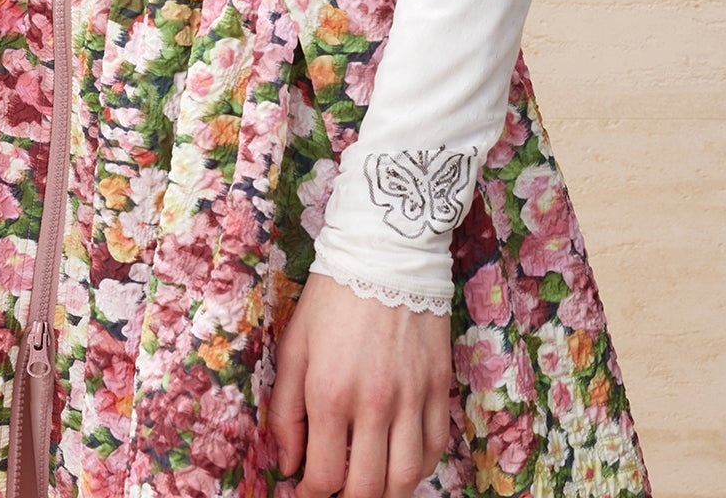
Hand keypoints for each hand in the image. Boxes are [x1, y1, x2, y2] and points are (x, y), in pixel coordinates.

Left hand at [268, 269, 452, 497]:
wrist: (386, 251)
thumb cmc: (332, 298)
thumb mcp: (294, 347)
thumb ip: (286, 411)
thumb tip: (290, 463)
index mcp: (330, 394)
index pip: (323, 477)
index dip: (310, 495)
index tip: (306, 490)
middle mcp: (374, 403)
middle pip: (367, 489)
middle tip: (339, 493)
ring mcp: (412, 396)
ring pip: (406, 478)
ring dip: (386, 493)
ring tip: (371, 485)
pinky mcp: (439, 385)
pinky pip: (437, 446)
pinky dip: (420, 466)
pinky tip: (402, 460)